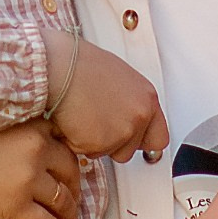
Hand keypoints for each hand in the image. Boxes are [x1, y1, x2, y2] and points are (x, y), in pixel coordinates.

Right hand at [0, 119, 80, 218]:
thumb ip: (21, 136)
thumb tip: (41, 153)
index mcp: (32, 129)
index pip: (66, 147)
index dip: (71, 165)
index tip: (70, 176)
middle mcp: (36, 151)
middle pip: (71, 174)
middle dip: (75, 191)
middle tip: (72, 203)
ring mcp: (28, 179)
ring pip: (63, 201)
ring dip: (69, 215)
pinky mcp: (16, 205)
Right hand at [42, 31, 166, 161]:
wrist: (58, 67)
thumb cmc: (79, 65)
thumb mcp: (118, 79)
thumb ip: (129, 102)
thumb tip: (125, 115)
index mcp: (146, 98)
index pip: (159, 138)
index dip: (142, 141)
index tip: (133, 142)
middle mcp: (139, 116)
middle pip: (130, 150)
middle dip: (113, 145)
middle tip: (96, 124)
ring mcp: (122, 131)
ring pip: (107, 153)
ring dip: (93, 143)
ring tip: (82, 117)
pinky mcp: (100, 143)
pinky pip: (86, 153)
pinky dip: (76, 142)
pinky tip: (72, 120)